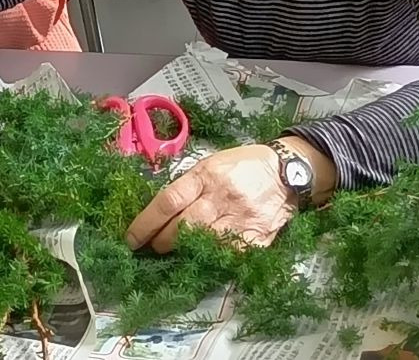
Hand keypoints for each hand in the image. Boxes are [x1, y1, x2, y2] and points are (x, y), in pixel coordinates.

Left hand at [125, 144, 293, 252]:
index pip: (168, 201)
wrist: (287, 173)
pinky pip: (225, 254)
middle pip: (182, 227)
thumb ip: (188, 184)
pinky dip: (209, 256)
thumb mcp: (211, 163)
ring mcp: (240, 220)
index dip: (145, 223)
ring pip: (201, 243)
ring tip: (174, 248)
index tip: (130, 238)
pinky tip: (202, 253)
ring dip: (182, 250)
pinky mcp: (256, 240)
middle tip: (153, 244)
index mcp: (206, 175)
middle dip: (161, 240)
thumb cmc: (243, 165)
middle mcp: (221, 197)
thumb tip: (160, 208)